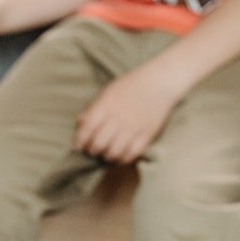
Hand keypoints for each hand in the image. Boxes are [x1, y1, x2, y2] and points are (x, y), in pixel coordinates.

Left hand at [73, 63, 188, 164]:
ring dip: (107, 156)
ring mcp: (133, 128)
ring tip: (107, 153)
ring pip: (113, 153)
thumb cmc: (131, 85)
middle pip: (98, 144)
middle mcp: (119, 118)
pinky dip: (123, 159)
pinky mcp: (147, 135)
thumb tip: (80, 124)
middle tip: (93, 150)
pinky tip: (121, 155)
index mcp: (106, 105)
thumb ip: (93, 108)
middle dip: (92, 150)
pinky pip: (131, 155)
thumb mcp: (108, 92)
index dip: (80, 141)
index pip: (87, 129)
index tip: (79, 146)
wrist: (160, 82)